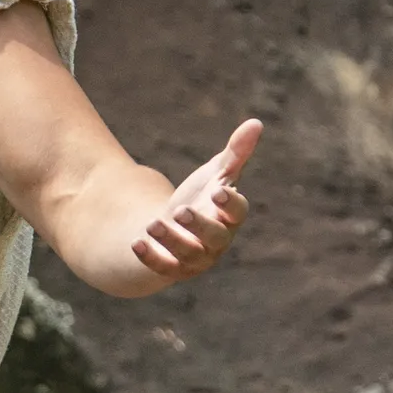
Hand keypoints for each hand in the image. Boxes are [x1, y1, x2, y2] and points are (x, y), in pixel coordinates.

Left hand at [131, 118, 261, 283]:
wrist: (173, 227)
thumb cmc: (201, 197)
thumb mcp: (215, 174)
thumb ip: (235, 153)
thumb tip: (256, 123)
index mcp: (230, 217)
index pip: (238, 213)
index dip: (230, 204)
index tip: (218, 192)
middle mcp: (217, 241)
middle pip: (216, 238)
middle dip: (199, 225)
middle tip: (181, 210)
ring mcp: (195, 257)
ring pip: (188, 254)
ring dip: (171, 240)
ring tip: (152, 224)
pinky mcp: (172, 268)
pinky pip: (164, 268)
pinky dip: (150, 258)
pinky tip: (136, 243)